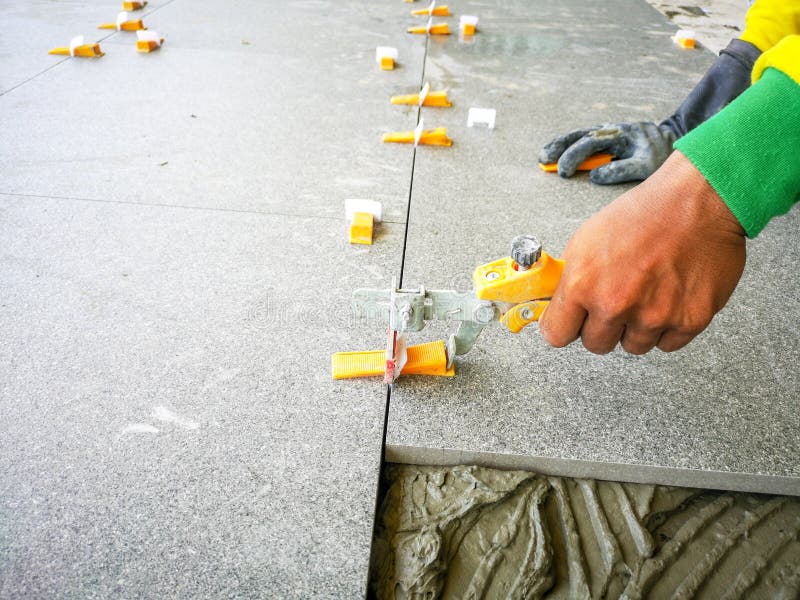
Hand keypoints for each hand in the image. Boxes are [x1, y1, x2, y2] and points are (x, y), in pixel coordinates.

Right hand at [538, 122, 675, 183]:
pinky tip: (557, 152)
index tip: (563, 172)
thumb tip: (595, 176)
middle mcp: (610, 130)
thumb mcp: (647, 165)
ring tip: (543, 156)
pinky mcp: (607, 137)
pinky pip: (584, 138)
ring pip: (579, 135)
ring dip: (560, 144)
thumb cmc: (660, 154)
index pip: (589, 144)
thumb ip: (622, 169)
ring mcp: (607, 132)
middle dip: (559, 147)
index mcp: (619, 134)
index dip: (573, 157)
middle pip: (579, 136)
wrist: (673, 139)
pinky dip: (569, 144)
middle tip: (544, 161)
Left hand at [539, 151, 745, 354]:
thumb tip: (558, 303)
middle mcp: (615, 305)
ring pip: (633, 346)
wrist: (699, 201)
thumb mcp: (586, 239)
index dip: (564, 326)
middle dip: (602, 326)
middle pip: (596, 345)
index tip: (571, 322)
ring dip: (637, 327)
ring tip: (648, 292)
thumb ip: (570, 279)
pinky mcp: (688, 321)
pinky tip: (670, 296)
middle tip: (616, 300)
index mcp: (583, 284)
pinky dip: (668, 326)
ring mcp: (653, 316)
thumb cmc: (644, 213)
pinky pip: (667, 343)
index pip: (557, 334)